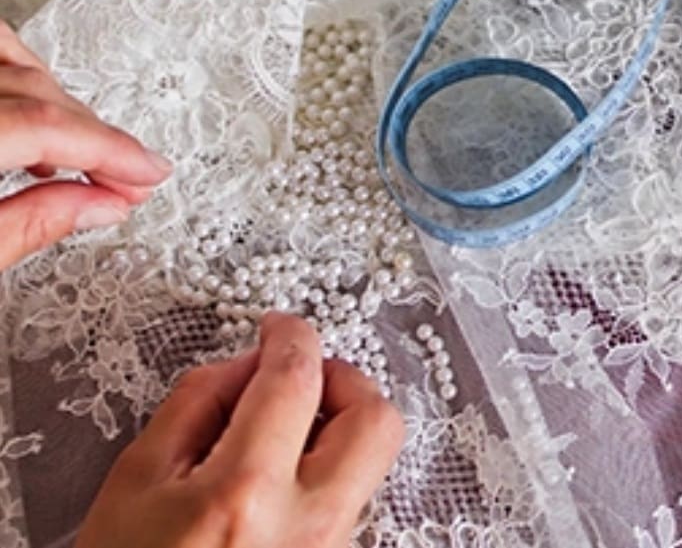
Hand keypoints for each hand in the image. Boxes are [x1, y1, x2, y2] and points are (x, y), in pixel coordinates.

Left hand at [0, 20, 172, 270]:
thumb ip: (27, 225)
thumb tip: (102, 205)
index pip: (44, 124)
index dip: (111, 149)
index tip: (151, 173)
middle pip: (33, 91)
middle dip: (93, 135)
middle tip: (130, 178)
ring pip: (8, 55)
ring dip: (58, 98)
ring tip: (82, 150)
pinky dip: (16, 74)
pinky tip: (25, 116)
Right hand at [75, 313, 404, 547]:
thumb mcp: (135, 483)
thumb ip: (195, 403)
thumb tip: (247, 363)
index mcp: (244, 494)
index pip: (296, 381)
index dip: (292, 336)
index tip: (280, 328)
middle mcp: (306, 525)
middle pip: (375, 420)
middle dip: (346, 379)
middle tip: (302, 377)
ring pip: (373, 459)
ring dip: (340, 424)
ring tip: (283, 430)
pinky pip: (354, 494)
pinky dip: (329, 466)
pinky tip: (282, 474)